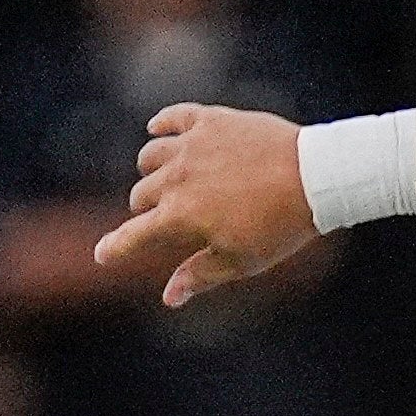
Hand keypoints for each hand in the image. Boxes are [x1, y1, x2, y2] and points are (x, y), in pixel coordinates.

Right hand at [95, 106, 314, 308]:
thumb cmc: (280, 227)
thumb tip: (168, 297)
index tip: (102, 254)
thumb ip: (199, 275)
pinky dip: (161, 125)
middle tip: (163, 215)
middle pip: (142, 194)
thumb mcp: (241, 261)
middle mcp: (177, 178)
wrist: (313, 177)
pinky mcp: (210, 120)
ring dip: (151, 170)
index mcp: (180, 217)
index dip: (116, 247)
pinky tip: (156, 130)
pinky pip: (173, 117)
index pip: (134, 234)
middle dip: (146, 209)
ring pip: (150, 156)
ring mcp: (191, 146)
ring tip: (165, 178)